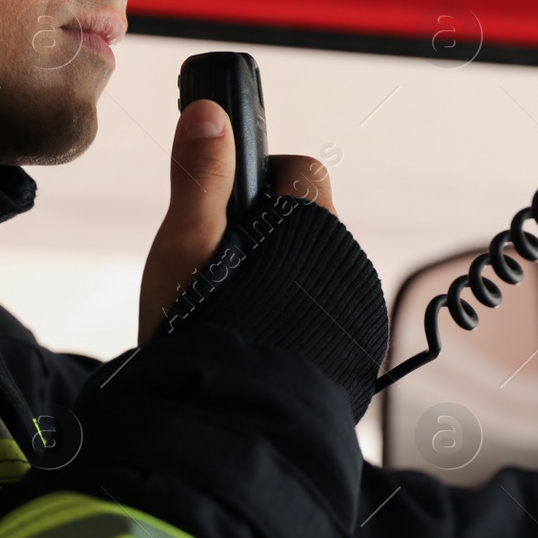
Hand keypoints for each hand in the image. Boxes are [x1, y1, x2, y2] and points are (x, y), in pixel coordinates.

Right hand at [136, 98, 335, 344]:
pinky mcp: (343, 356)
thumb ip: (202, 175)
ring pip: (307, 272)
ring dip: (273, 279)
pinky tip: (247, 338)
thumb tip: (210, 112)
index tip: (223, 207)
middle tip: (216, 265)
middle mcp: (344, 268)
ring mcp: (349, 315)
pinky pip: (314, 317)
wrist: (226, 425)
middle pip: (303, 223)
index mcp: (313, 228)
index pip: (298, 170)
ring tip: (226, 310)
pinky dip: (285, 319)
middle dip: (263, 234)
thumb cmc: (201, 330)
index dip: (258, 179)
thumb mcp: (188, 243)